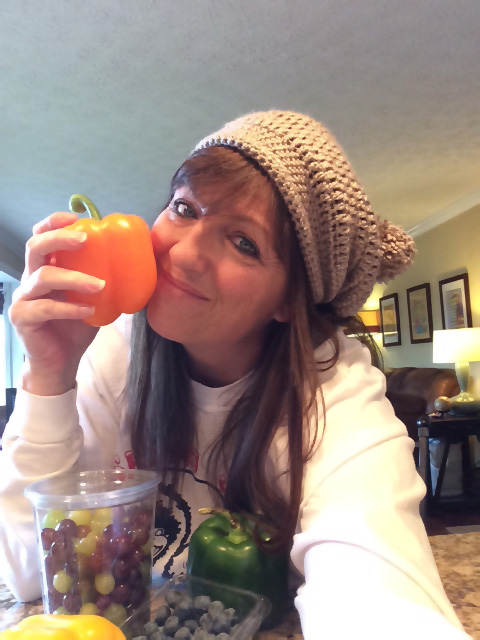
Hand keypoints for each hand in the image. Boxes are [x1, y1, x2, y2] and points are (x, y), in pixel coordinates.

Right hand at [9, 212, 105, 395]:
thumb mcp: (93, 296)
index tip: (78, 219)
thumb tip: (138, 259)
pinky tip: (88, 310)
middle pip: (35, 247)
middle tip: (86, 240)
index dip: (55, 223)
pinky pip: (45, 308)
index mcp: (46, 267)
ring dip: (73, 277)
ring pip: (43, 277)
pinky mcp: (23, 317)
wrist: (60, 360)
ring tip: (100, 284)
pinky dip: (69, 308)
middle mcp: (31, 277)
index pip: (42, 236)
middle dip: (59, 238)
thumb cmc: (77, 323)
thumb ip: (104, 276)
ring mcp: (24, 297)